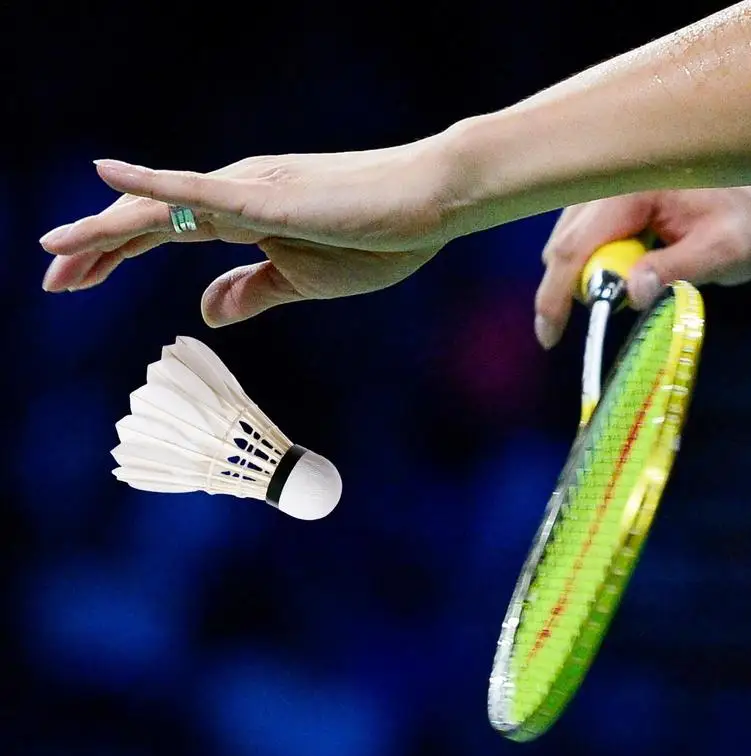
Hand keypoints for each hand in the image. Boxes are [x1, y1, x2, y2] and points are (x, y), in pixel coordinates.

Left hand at [39, 140, 453, 326]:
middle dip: (94, 251)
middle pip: (146, 222)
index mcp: (244, 216)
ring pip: (159, 208)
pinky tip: (105, 180)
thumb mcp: (302, 281)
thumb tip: (202, 310)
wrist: (430, 205)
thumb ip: (251, 291)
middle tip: (50, 281)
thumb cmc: (377, 240)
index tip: (77, 283)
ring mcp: (248, 190)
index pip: (163, 234)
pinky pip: (199, 192)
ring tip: (53, 255)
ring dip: (102, 232)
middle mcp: (235, 193)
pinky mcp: (269, 196)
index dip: (114, 257)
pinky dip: (150, 187)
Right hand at [535, 185, 750, 348]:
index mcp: (632, 188)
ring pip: (565, 245)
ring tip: (635, 279)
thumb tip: (630, 293)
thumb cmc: (745, 221)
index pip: (574, 247)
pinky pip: (577, 240)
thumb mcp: (725, 249)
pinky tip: (629, 262)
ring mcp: (600, 190)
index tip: (549, 336)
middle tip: (615, 306)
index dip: (554, 295)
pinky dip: (593, 263)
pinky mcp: (600, 201)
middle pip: (562, 248)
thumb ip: (677, 269)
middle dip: (577, 287)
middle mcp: (607, 183)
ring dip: (587, 276)